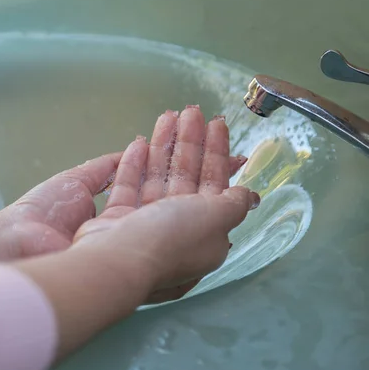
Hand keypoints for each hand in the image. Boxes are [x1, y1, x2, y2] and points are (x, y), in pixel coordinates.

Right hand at [73, 106, 258, 302]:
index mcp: (206, 231)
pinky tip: (139, 142)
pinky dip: (135, 164)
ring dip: (164, 145)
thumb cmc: (173, 236)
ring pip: (158, 177)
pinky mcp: (118, 220)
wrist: (120, 258)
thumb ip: (234, 203)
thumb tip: (251, 196)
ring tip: (167, 115)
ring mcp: (146, 224)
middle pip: (187, 176)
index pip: (215, 184)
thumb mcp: (217, 218)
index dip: (218, 153)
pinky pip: (129, 186)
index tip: (217, 125)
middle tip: (192, 110)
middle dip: (191, 142)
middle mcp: (178, 228)